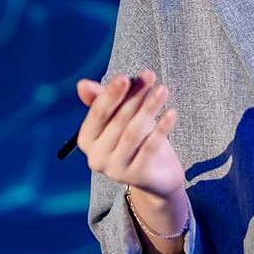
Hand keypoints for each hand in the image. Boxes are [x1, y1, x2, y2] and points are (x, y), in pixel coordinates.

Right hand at [75, 69, 184, 198]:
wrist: (156, 174)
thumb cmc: (135, 138)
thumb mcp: (120, 116)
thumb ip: (103, 99)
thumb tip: (82, 84)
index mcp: (87, 139)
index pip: (98, 113)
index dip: (111, 94)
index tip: (125, 77)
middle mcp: (96, 157)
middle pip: (118, 120)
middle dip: (135, 96)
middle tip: (150, 76)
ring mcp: (115, 169)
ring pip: (134, 132)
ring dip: (149, 108)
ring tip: (163, 90)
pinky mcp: (136, 176)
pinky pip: (150, 148)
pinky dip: (162, 129)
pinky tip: (172, 113)